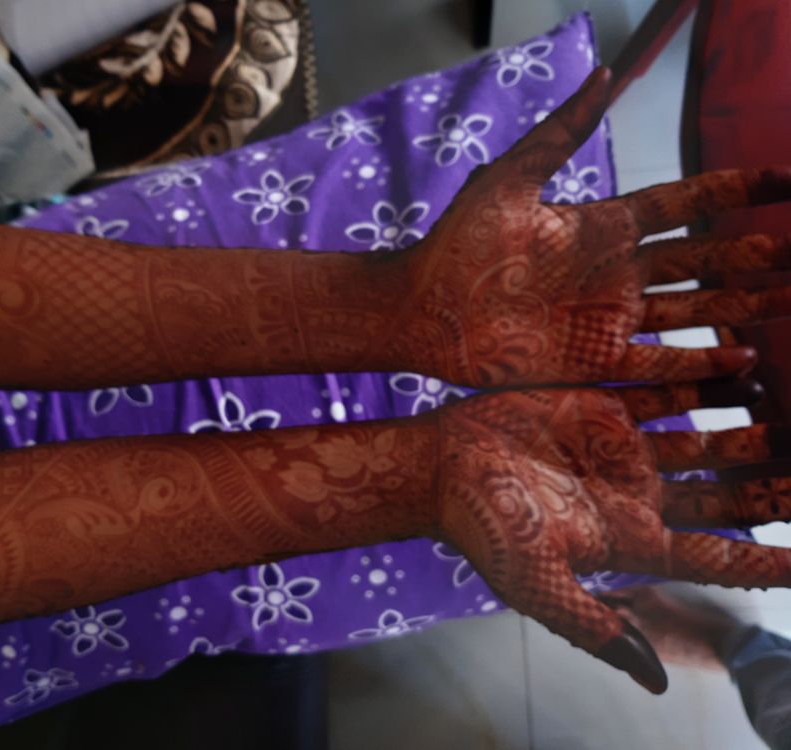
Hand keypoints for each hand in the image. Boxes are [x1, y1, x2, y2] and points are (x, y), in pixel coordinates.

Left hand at [395, 66, 790, 386]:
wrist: (421, 310)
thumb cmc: (456, 245)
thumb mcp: (512, 178)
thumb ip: (563, 132)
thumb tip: (606, 71)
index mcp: (602, 226)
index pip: (686, 204)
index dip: (736, 191)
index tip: (785, 179)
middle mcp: (615, 272)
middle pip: (705, 261)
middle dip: (756, 254)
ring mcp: (607, 318)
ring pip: (695, 312)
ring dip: (744, 307)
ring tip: (789, 300)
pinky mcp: (593, 361)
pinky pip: (659, 365)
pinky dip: (701, 366)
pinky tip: (744, 361)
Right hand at [434, 378, 789, 691]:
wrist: (439, 464)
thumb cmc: (485, 527)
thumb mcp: (538, 584)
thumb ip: (596, 626)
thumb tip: (655, 682)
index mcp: (630, 536)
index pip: (717, 553)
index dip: (768, 559)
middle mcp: (636, 490)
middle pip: (725, 491)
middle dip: (775, 483)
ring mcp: (621, 444)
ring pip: (705, 432)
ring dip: (751, 423)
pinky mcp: (600, 402)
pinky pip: (665, 385)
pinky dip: (705, 372)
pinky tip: (742, 358)